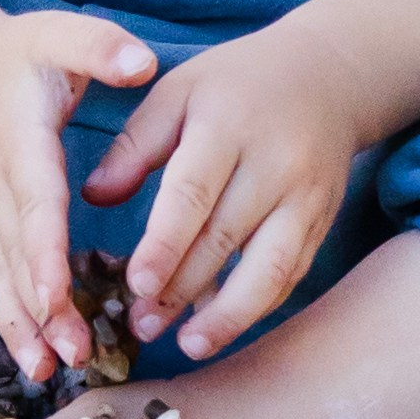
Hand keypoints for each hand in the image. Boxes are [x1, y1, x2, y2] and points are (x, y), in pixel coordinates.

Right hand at [0, 11, 157, 381]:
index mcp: (21, 141)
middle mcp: (0, 186)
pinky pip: (0, 282)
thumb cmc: (20, 54)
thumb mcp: (58, 34)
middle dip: (40, 307)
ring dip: (24, 326)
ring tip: (49, 371)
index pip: (34, 202)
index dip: (43, 249)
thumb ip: (99, 46)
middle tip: (71, 353)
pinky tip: (37, 364)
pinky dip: (15, 325)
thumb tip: (142, 63)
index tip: (56, 292)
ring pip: (2, 277)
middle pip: (17, 255)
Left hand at [83, 26, 371, 360]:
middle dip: (183, 289)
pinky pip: (292, 272)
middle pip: (226, 238)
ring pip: (270, 267)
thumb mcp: (176, 91)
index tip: (135, 284)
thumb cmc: (233, 84)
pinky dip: (259, 303)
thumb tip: (93, 197)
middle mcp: (273, 163)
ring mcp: (306, 195)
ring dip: (229, 314)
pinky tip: (223, 323)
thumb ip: (134, 144)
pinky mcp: (323, 219)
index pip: (192, 193)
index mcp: (226, 124)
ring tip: (189, 343)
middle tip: (142, 326)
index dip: (164, 244)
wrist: (325, 75)